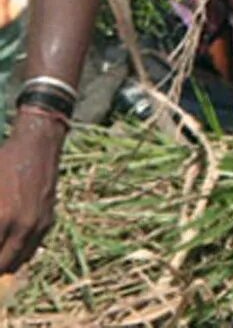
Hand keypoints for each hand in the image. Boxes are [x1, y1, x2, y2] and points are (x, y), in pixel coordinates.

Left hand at [0, 119, 62, 272]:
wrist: (37, 146)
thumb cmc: (4, 164)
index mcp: (2, 218)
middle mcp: (22, 226)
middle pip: (3, 265)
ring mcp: (38, 225)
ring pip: (18, 261)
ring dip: (5, 265)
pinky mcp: (48, 220)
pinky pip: (32, 249)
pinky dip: (18, 255)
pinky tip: (8, 251)